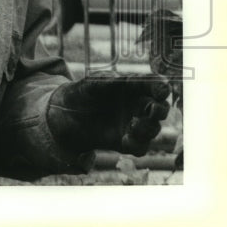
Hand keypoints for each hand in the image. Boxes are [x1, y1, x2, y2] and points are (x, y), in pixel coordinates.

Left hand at [47, 72, 170, 155]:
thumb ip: (105, 81)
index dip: (161, 87)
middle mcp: (138, 106)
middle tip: (153, 110)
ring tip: (134, 125)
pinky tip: (126, 141)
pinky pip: (140, 147)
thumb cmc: (81, 92)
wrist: (64, 114)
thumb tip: (120, 79)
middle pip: (160, 108)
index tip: (162, 90)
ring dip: (148, 128)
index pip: (154, 85)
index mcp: (133, 87)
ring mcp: (134, 124)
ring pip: (153, 129)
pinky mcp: (125, 142)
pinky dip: (137, 145)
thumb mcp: (90, 83)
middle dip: (161, 109)